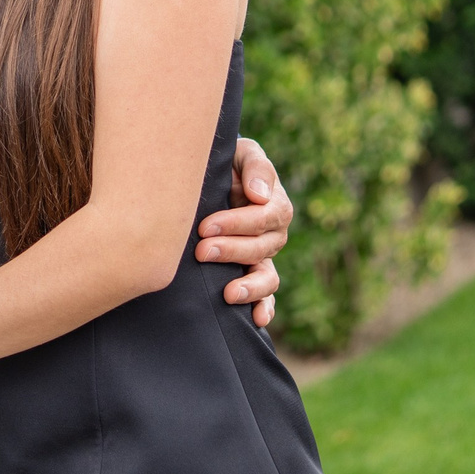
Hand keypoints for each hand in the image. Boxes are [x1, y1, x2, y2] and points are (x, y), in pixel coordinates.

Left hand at [197, 137, 292, 326]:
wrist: (203, 178)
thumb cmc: (224, 162)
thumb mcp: (240, 153)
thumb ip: (255, 167)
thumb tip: (259, 195)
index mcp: (272, 202)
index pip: (266, 217)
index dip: (238, 223)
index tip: (205, 226)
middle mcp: (271, 232)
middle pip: (263, 247)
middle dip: (233, 251)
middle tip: (202, 251)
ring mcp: (262, 256)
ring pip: (268, 276)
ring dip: (251, 287)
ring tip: (229, 293)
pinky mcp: (251, 274)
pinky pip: (266, 296)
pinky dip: (264, 308)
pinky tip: (256, 320)